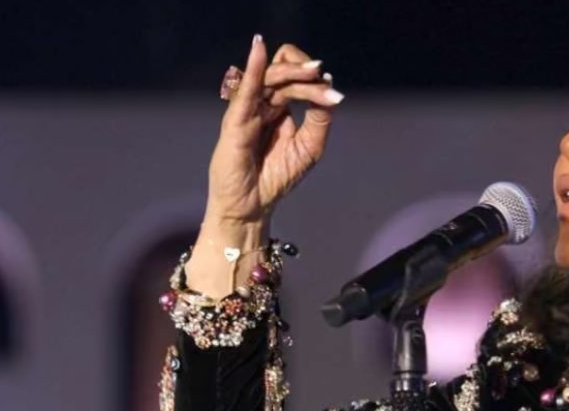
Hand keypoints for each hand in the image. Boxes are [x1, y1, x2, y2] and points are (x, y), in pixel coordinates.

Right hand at [207, 35, 342, 223]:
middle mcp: (261, 104)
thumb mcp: (309, 147)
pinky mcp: (235, 120)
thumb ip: (319, 120)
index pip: (293, 79)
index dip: (312, 79)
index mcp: (277, 108)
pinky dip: (253, 67)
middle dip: (306, 74)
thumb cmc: (277, 177)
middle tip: (323, 76)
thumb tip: (331, 92)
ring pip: (270, 79)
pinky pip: (245, 89)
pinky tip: (259, 47)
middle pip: (283, 74)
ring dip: (294, 73)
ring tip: (315, 73)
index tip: (333, 92)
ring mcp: (247, 110)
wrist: (253, 206)